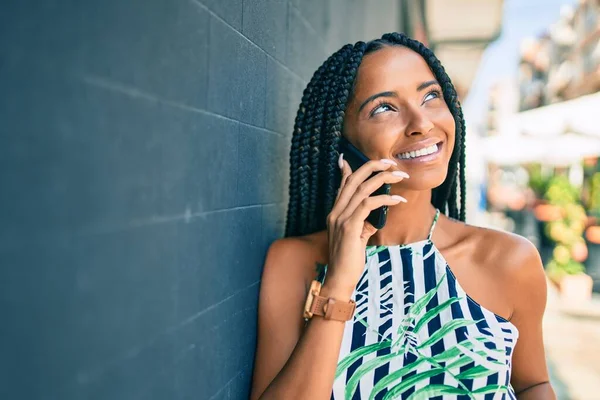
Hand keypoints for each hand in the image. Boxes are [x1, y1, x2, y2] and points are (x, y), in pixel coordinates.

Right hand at [323, 153, 408, 299]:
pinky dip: (385, 199)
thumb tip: (375, 216)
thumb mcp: (356, 237)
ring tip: (400, 176)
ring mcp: (341, 218)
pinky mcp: (350, 227)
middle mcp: (336, 212)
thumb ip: (363, 223)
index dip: (350, 169)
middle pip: (353, 179)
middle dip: (373, 167)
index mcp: (335, 213)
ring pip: (362, 188)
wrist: (340, 278)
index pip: (343, 185)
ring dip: (384, 179)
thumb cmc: (349, 260)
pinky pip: (368, 204)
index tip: (354, 157)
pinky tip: (398, 200)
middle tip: (390, 163)